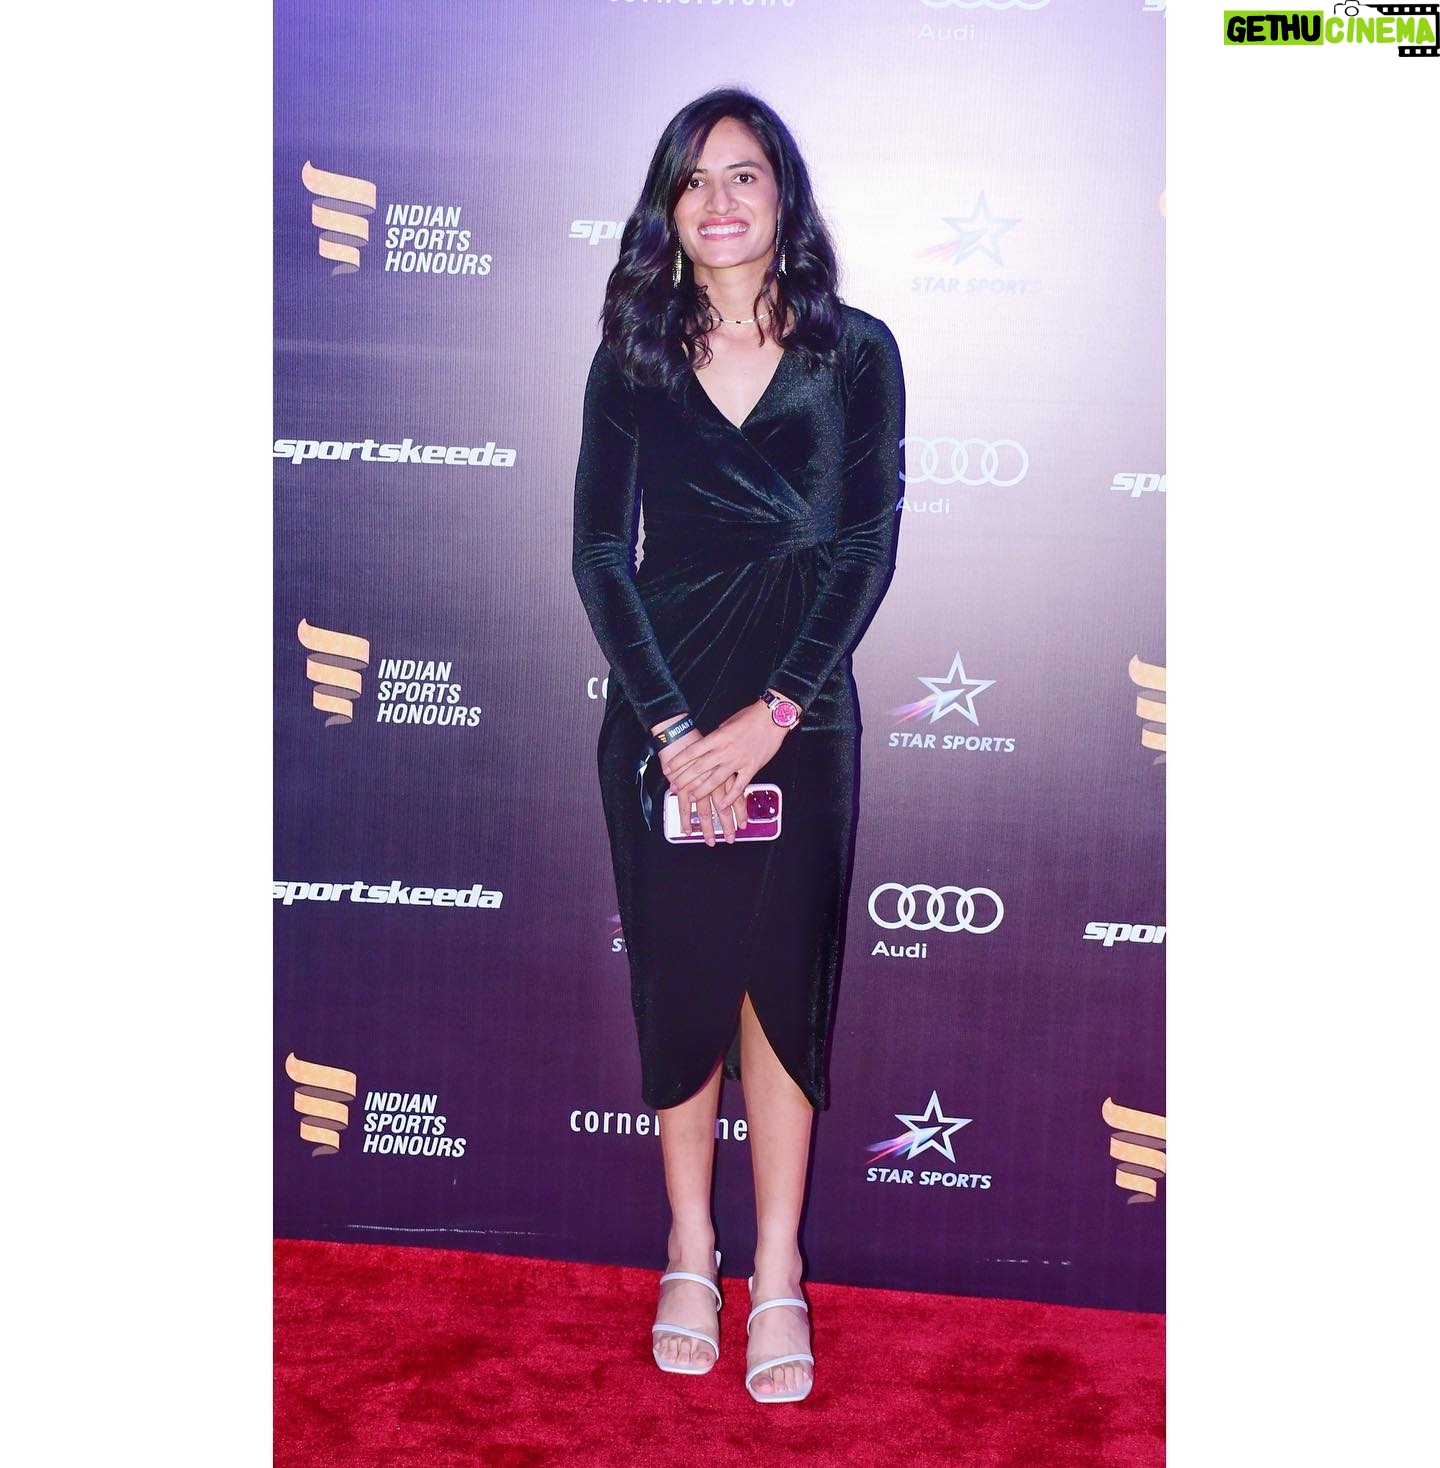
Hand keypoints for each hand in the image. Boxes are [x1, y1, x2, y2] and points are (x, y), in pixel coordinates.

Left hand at [662, 700, 787, 846]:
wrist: (772, 718)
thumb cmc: (750, 717)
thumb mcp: (727, 724)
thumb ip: (717, 738)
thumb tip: (707, 745)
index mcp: (718, 737)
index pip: (693, 751)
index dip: (678, 761)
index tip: (668, 768)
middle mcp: (725, 750)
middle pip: (700, 768)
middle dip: (684, 779)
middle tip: (674, 787)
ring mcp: (738, 761)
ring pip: (716, 779)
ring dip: (702, 790)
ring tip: (691, 798)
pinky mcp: (751, 768)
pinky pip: (739, 786)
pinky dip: (730, 797)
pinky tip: (721, 805)